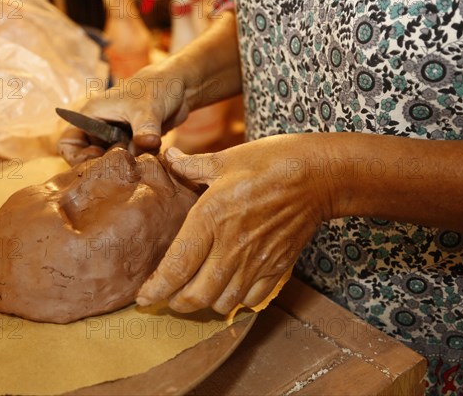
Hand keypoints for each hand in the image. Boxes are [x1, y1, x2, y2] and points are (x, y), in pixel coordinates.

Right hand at [57, 66, 190, 164]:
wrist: (179, 88)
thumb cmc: (157, 88)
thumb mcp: (148, 108)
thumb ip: (145, 128)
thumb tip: (147, 143)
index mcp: (92, 115)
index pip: (68, 143)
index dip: (77, 157)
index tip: (99, 160)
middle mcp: (100, 129)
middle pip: (87, 158)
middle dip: (102, 167)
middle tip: (121, 171)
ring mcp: (116, 138)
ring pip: (109, 163)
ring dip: (121, 168)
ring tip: (137, 166)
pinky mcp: (132, 146)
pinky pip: (127, 163)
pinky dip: (135, 166)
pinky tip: (148, 163)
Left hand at [136, 135, 334, 313]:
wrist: (320, 175)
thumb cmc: (271, 162)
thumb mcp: (226, 159)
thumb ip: (191, 166)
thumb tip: (166, 158)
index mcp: (211, 218)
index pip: (176, 266)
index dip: (155, 289)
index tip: (143, 298)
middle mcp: (231, 246)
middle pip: (196, 296)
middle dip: (174, 303)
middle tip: (165, 296)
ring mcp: (256, 261)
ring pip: (222, 303)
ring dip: (204, 304)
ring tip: (194, 293)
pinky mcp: (277, 267)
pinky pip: (251, 300)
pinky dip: (235, 301)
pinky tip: (228, 288)